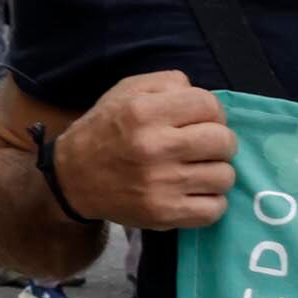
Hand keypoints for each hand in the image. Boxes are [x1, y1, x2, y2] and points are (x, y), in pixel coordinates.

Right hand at [60, 70, 236, 228]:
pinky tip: (194, 193)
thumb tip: (203, 96)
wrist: (72, 179)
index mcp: (143, 112)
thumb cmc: (105, 130)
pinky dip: (211, 202)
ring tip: (196, 170)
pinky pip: (215, 209)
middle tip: (203, 147)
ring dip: (216, 172)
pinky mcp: (165, 214)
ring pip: (225, 176)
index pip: (209, 105)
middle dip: (219, 142)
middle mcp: (154, 147)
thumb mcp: (126, 92)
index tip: (202, 121)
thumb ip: (167, 84)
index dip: (212, 112)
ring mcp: (161, 184)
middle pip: (224, 141)